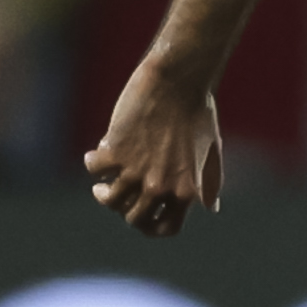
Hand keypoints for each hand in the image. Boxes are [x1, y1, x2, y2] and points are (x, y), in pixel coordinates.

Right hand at [84, 62, 221, 234]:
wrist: (178, 78)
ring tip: (101, 182)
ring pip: (109, 199)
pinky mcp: (116, 151)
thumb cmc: (198, 109)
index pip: (164, 228)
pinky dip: (94, 162)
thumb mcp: (212, 150)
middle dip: (124, 209)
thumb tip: (211, 206)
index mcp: (186, 190)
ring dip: (103, 192)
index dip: (150, 227)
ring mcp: (136, 171)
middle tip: (117, 196)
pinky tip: (97, 152)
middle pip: (132, 218)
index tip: (140, 216)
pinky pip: (95, 169)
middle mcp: (160, 186)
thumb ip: (210, 182)